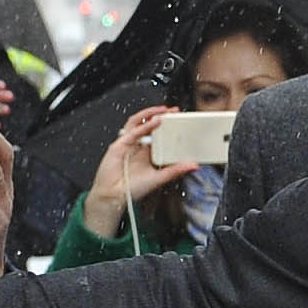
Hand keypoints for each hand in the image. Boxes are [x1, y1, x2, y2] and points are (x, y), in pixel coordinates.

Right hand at [82, 103, 197, 236]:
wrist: (113, 196)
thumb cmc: (131, 189)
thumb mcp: (159, 178)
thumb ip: (175, 171)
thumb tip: (193, 166)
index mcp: (147, 153)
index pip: (159, 135)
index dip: (168, 127)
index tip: (181, 122)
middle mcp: (138, 146)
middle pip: (149, 125)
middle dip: (161, 116)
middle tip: (174, 111)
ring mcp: (128, 144)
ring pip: (138, 123)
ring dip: (150, 114)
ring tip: (163, 111)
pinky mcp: (119, 144)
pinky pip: (132, 131)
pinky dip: (144, 126)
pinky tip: (154, 122)